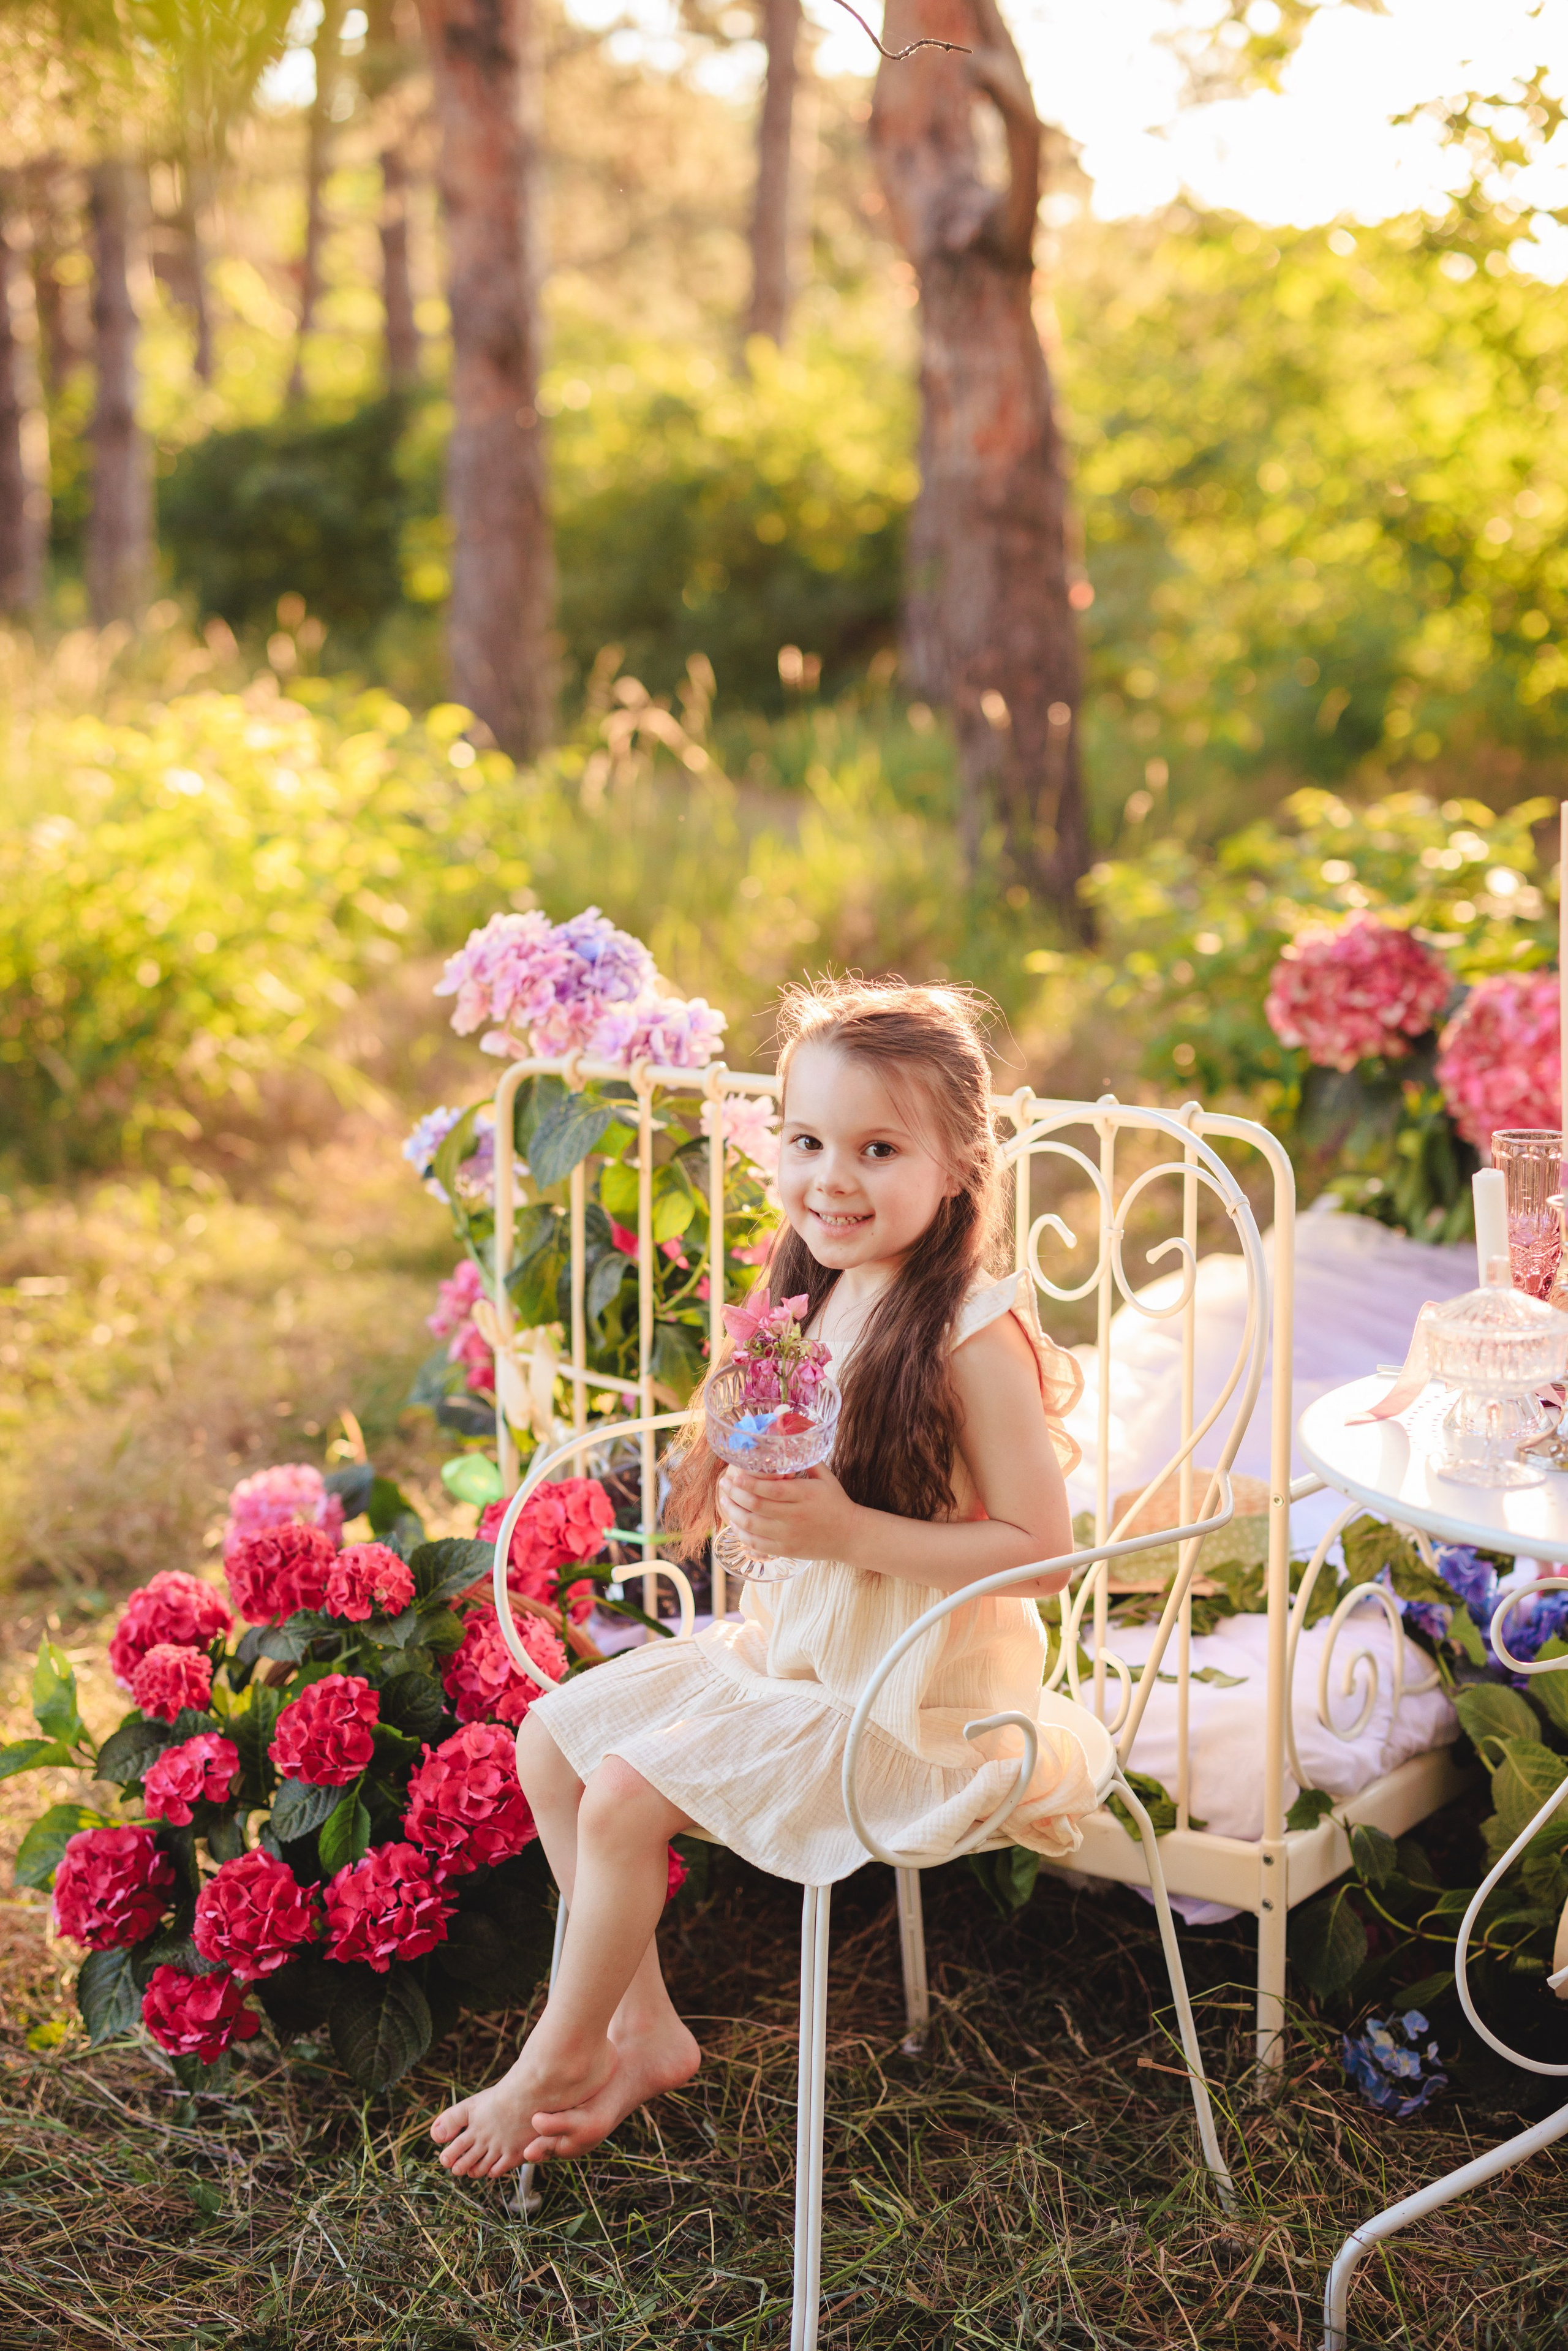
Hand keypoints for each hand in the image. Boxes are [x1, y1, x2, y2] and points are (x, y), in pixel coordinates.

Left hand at [717, 1463, 861, 1564]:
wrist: (849, 1536)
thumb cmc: (836, 1503)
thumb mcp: (826, 1478)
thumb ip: (807, 1461)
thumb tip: (788, 1440)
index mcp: (805, 1496)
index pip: (771, 1489)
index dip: (748, 1483)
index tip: (734, 1475)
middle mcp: (795, 1516)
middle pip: (756, 1506)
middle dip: (734, 1494)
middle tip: (723, 1484)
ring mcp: (789, 1536)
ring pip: (752, 1525)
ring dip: (733, 1512)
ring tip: (724, 1501)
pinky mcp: (785, 1550)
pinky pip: (756, 1543)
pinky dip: (741, 1533)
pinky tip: (735, 1523)